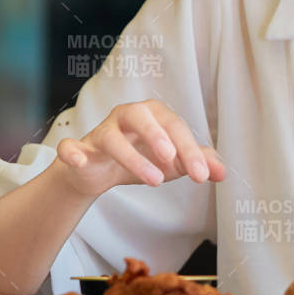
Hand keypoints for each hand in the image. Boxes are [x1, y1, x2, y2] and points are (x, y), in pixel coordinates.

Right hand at [52, 100, 225, 198]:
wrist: (98, 172)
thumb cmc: (140, 157)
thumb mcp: (172, 162)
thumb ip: (197, 163)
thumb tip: (222, 172)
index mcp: (153, 115)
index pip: (174, 126)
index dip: (189, 150)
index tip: (202, 176)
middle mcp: (126, 117)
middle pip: (142, 116)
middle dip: (159, 137)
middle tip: (174, 162)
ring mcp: (100, 132)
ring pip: (111, 136)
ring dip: (130, 157)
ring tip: (153, 180)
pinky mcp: (78, 149)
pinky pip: (71, 147)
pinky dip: (73, 153)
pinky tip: (80, 162)